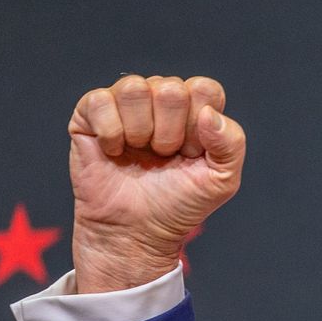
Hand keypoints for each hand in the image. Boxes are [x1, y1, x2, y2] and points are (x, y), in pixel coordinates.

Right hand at [67, 74, 246, 293]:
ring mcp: (124, 104)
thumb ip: (232, 144)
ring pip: (134, 88)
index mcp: (193, 109)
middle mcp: (158, 100)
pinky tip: (114, 153)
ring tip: (139, 154)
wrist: (136, 232)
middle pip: (170, 89)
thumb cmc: (178, 204)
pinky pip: (100, 101)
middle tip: (163, 157)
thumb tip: (208, 113)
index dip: (200, 125)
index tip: (192, 153)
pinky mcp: (89, 114)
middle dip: (170, 132)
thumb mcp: (221, 181)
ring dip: (140, 131)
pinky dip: (111, 133)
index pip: (204, 88)